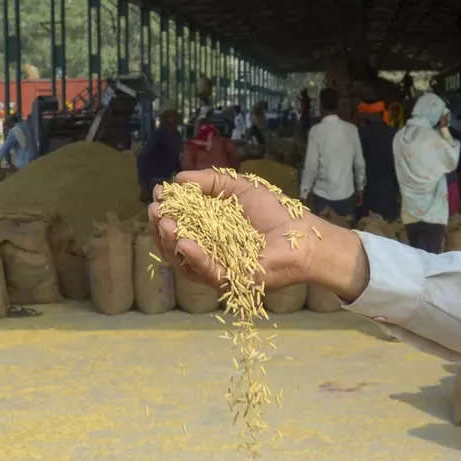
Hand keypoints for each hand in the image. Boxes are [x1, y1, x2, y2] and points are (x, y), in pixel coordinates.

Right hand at [149, 169, 369, 301]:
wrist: (305, 236)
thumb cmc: (277, 213)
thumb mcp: (240, 188)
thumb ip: (210, 181)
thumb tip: (178, 178)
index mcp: (209, 232)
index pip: (178, 224)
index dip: (165, 210)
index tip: (158, 194)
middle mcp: (210, 252)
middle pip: (174, 245)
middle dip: (159, 227)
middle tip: (154, 210)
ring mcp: (218, 269)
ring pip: (184, 261)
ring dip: (169, 241)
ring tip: (164, 222)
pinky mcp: (231, 281)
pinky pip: (206, 272)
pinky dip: (193, 257)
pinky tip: (182, 240)